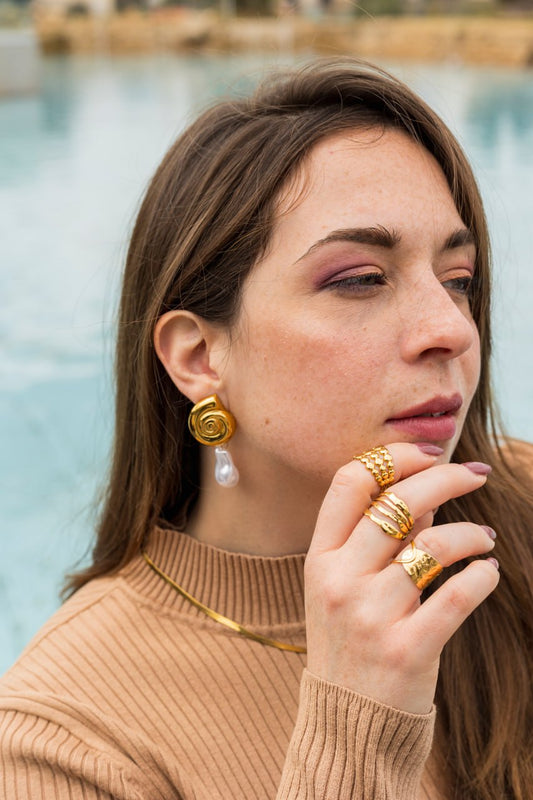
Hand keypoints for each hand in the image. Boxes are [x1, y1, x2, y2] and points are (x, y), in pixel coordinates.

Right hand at [304, 443, 498, 714]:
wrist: (347, 725)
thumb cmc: (348, 644)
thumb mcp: (342, 588)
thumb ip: (377, 540)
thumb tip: (428, 495)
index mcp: (319, 558)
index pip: (350, 481)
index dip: (393, 457)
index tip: (428, 454)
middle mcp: (341, 580)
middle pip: (399, 501)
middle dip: (446, 476)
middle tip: (476, 473)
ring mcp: (372, 615)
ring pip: (435, 544)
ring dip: (472, 533)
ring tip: (485, 538)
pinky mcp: (408, 649)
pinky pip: (459, 595)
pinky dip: (483, 575)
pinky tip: (488, 572)